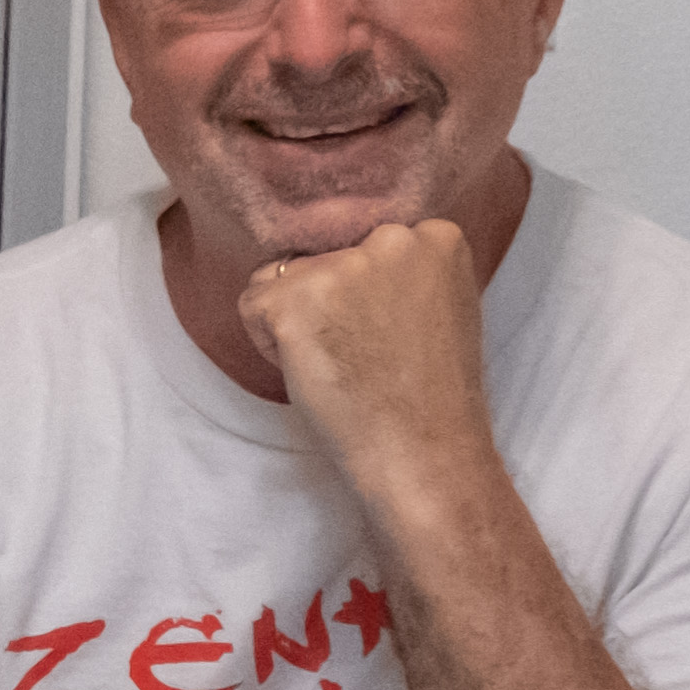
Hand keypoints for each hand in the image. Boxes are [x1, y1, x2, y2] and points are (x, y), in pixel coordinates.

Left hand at [235, 219, 495, 508]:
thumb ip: (400, 272)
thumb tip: (341, 256)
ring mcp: (343, 266)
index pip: (364, 243)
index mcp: (436, 237)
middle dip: (327, 302)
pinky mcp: (295, 298)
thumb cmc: (428, 395)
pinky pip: (252, 304)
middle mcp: (392, 237)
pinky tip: (313, 369)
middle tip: (363, 354)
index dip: (363, 295)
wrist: (423, 451)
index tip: (389, 335)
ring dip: (295, 321)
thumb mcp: (436, 307)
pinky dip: (267, 342)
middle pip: (322, 256)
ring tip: (342, 364)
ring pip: (283, 278)